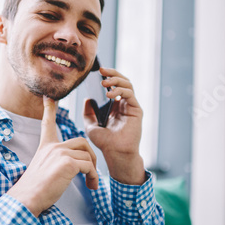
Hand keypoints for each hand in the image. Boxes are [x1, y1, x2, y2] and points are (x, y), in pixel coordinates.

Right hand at [7, 96, 98, 216]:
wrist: (28, 198)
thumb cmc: (36, 189)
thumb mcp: (44, 168)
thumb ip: (56, 161)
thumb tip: (73, 165)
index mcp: (46, 146)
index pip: (48, 124)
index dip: (49, 109)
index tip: (49, 97)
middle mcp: (53, 146)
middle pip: (82, 142)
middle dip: (91, 156)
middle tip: (91, 173)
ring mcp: (60, 153)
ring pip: (87, 156)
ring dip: (93, 171)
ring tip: (90, 184)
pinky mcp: (67, 163)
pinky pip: (88, 166)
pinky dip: (92, 177)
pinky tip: (89, 185)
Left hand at [83, 67, 145, 184]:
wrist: (115, 153)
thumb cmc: (105, 143)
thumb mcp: (91, 125)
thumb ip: (88, 112)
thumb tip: (87, 99)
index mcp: (115, 106)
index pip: (113, 85)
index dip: (107, 76)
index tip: (97, 71)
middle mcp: (124, 104)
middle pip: (122, 81)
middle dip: (112, 73)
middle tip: (101, 71)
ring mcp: (131, 106)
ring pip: (127, 85)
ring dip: (116, 80)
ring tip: (105, 82)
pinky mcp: (136, 110)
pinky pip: (130, 94)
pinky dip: (120, 90)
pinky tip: (110, 93)